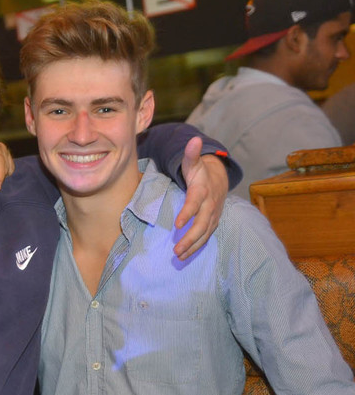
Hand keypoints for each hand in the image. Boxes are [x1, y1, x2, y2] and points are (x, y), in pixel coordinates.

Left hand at [174, 136, 228, 259]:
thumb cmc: (200, 172)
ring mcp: (213, 215)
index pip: (195, 203)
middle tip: (175, 250)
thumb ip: (191, 154)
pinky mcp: (213, 222)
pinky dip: (197, 246)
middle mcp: (210, 205)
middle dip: (189, 238)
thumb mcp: (194, 163)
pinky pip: (206, 236)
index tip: (177, 224)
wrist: (219, 179)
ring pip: (205, 234)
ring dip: (192, 246)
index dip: (188, 213)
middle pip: (202, 224)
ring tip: (178, 256)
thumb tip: (194, 139)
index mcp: (203, 191)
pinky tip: (185, 254)